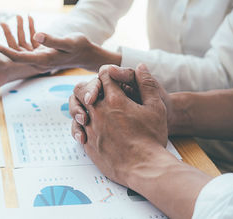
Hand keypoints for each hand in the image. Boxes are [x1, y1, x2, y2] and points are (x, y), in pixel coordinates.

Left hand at [0, 16, 120, 72]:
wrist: (87, 53)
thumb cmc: (79, 46)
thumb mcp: (67, 42)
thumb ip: (52, 39)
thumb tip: (37, 35)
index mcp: (42, 60)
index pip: (18, 57)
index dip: (4, 51)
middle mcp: (39, 61)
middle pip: (16, 54)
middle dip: (5, 42)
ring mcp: (40, 58)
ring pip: (22, 48)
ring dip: (15, 34)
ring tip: (8, 20)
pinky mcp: (43, 52)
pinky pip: (30, 43)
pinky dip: (27, 32)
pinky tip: (28, 19)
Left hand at [70, 64, 167, 186]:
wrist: (144, 168)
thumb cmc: (152, 138)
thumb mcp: (156, 107)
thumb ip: (146, 84)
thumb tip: (140, 66)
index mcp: (114, 100)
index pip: (103, 75)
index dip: (107, 73)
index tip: (110, 78)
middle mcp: (98, 112)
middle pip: (81, 90)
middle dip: (87, 88)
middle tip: (96, 93)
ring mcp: (91, 128)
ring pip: (76, 109)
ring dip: (82, 107)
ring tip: (91, 110)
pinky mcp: (88, 143)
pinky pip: (77, 129)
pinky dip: (81, 125)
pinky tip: (89, 127)